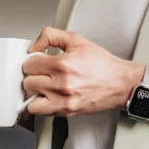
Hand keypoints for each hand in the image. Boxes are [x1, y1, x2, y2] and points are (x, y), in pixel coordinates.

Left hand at [23, 27, 143, 116]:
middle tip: (43, 74)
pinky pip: (40, 112)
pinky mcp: (65, 112)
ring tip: (44, 87)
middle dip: (33, 76)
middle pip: (27, 82)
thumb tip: (33, 46)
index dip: (33, 61)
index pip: (29, 64)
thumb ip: (51, 36)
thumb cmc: (101, 64)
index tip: (39, 62)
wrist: (120, 84)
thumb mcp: (76, 40)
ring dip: (34, 93)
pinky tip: (49, 97)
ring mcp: (62, 101)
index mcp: (63, 64)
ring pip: (30, 100)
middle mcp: (61, 84)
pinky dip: (41, 105)